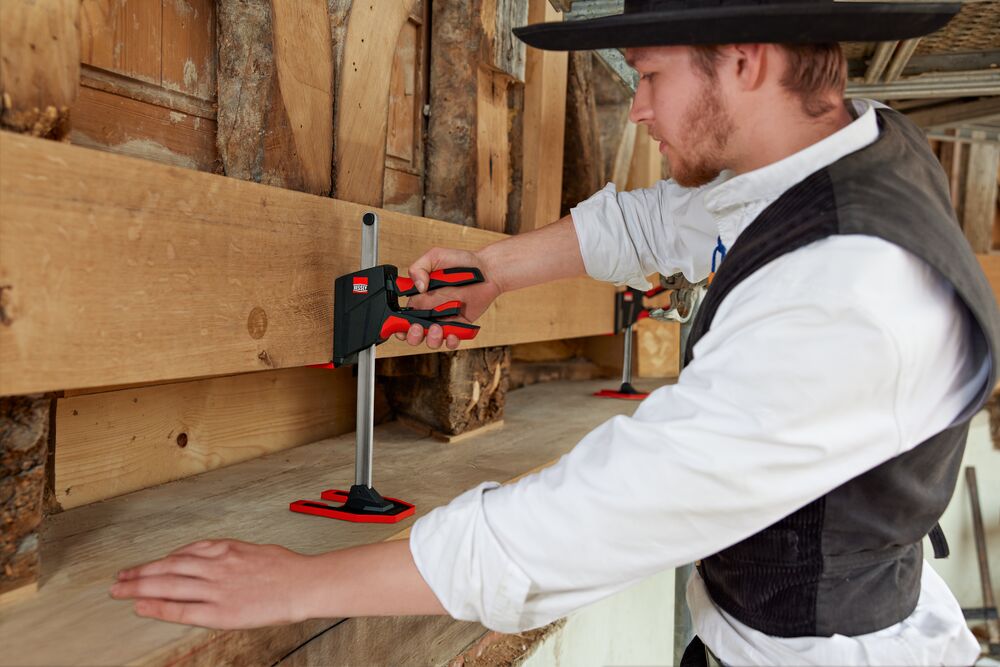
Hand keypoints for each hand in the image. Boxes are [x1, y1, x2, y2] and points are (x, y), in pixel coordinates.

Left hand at [110, 539, 316, 628]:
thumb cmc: (285, 568)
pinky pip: (182, 609)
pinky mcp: (221, 611)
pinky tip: (143, 607)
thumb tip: (205, 557)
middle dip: (139, 574)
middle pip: (167, 568)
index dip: (156, 561)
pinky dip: (159, 608)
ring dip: (140, 588)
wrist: (303, 583)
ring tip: (120, 592)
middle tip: (118, 580)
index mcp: (224, 549)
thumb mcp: (252, 550)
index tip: (140, 567)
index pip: (180, 554)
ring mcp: (216, 589)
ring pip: (168, 585)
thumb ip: (226, 553)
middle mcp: (215, 566)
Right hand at [400, 247, 501, 349]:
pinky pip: (452, 340)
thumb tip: (418, 287)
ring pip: (431, 340)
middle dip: (412, 335)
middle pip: (414, 333)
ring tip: (437, 328)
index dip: (396, 324)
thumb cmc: (462, 262)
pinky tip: (452, 334)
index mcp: (420, 297)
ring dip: (431, 339)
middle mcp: (430, 311)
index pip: (402, 316)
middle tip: (418, 327)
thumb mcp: (436, 256)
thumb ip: (419, 268)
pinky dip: (450, 341)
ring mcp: (444, 320)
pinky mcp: (460, 326)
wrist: (488, 270)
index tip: (398, 324)